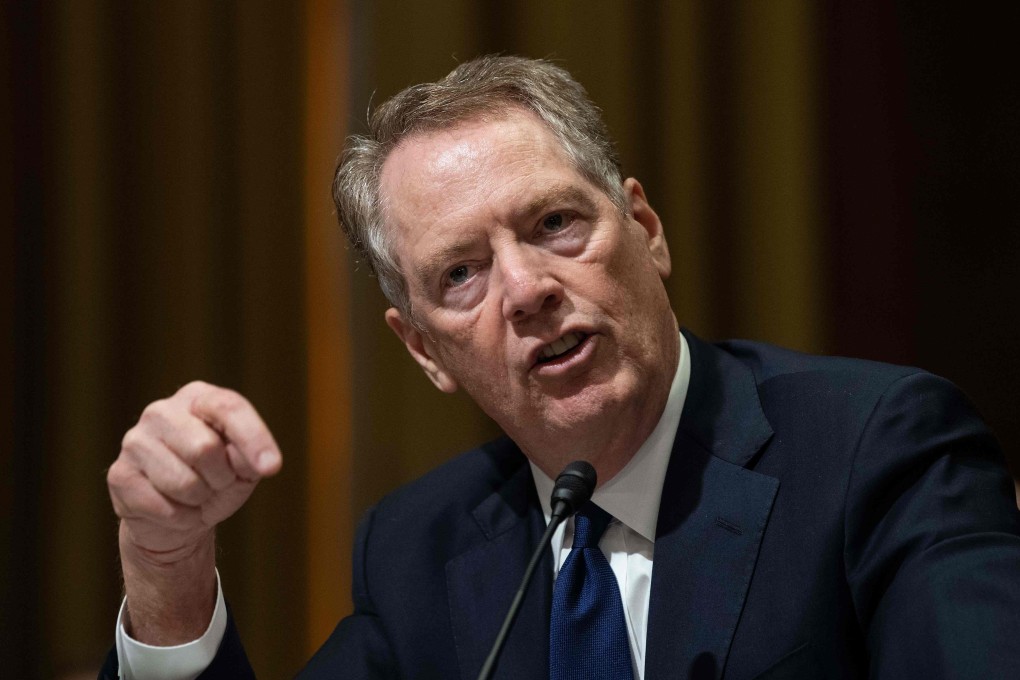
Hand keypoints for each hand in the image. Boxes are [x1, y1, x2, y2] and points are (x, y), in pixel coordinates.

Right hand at [107, 380, 281, 642]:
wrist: (178, 519)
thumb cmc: (217, 481)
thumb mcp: (244, 468)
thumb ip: (251, 458)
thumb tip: (260, 462)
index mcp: (198, 398)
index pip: (228, 406)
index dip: (253, 437)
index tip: (272, 468)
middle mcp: (162, 411)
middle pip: (204, 448)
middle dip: (221, 477)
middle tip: (218, 483)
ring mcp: (135, 441)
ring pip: (183, 482)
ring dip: (199, 500)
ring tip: (195, 495)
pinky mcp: (119, 474)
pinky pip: (161, 505)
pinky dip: (180, 517)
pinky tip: (174, 509)